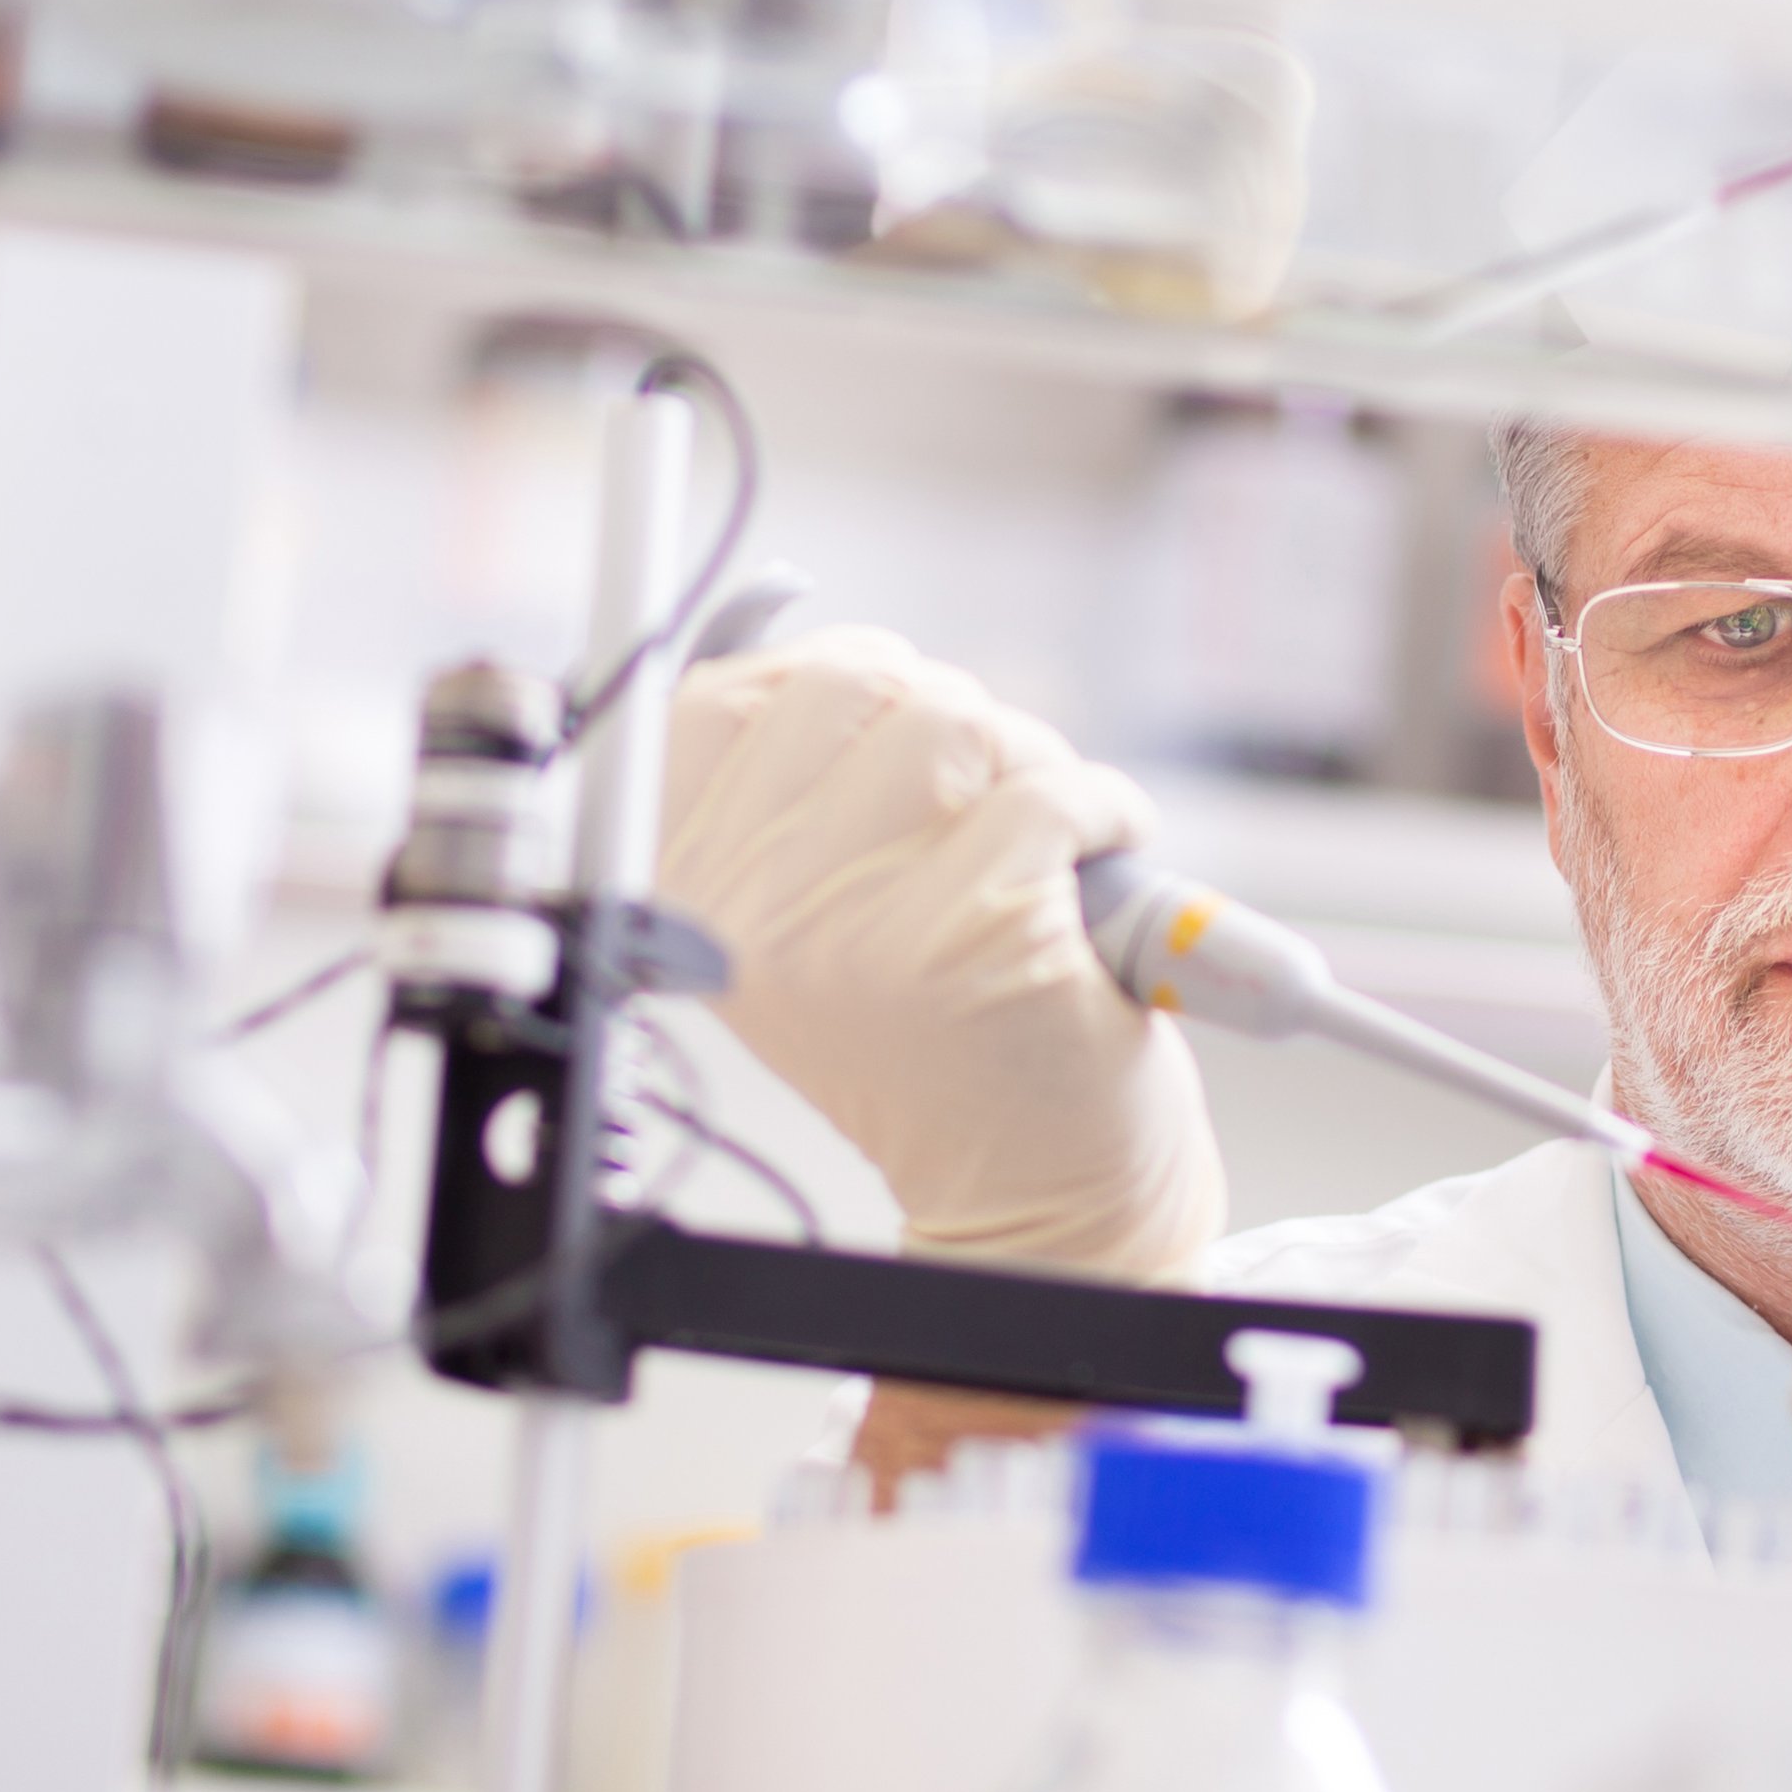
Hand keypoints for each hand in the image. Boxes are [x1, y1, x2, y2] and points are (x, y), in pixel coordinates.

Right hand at [660, 627, 1224, 1281]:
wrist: (1023, 1185)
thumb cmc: (932, 1026)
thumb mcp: (814, 901)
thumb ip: (786, 771)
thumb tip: (788, 607)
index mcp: (686, 884)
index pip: (739, 689)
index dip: (845, 685)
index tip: (894, 737)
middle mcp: (750, 905)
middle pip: (863, 684)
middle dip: (953, 721)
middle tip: (983, 810)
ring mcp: (857, 922)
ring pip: (966, 725)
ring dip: (1035, 768)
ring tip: (1041, 856)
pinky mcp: (975, 934)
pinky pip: (1056, 792)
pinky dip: (1106, 814)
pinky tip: (1098, 870)